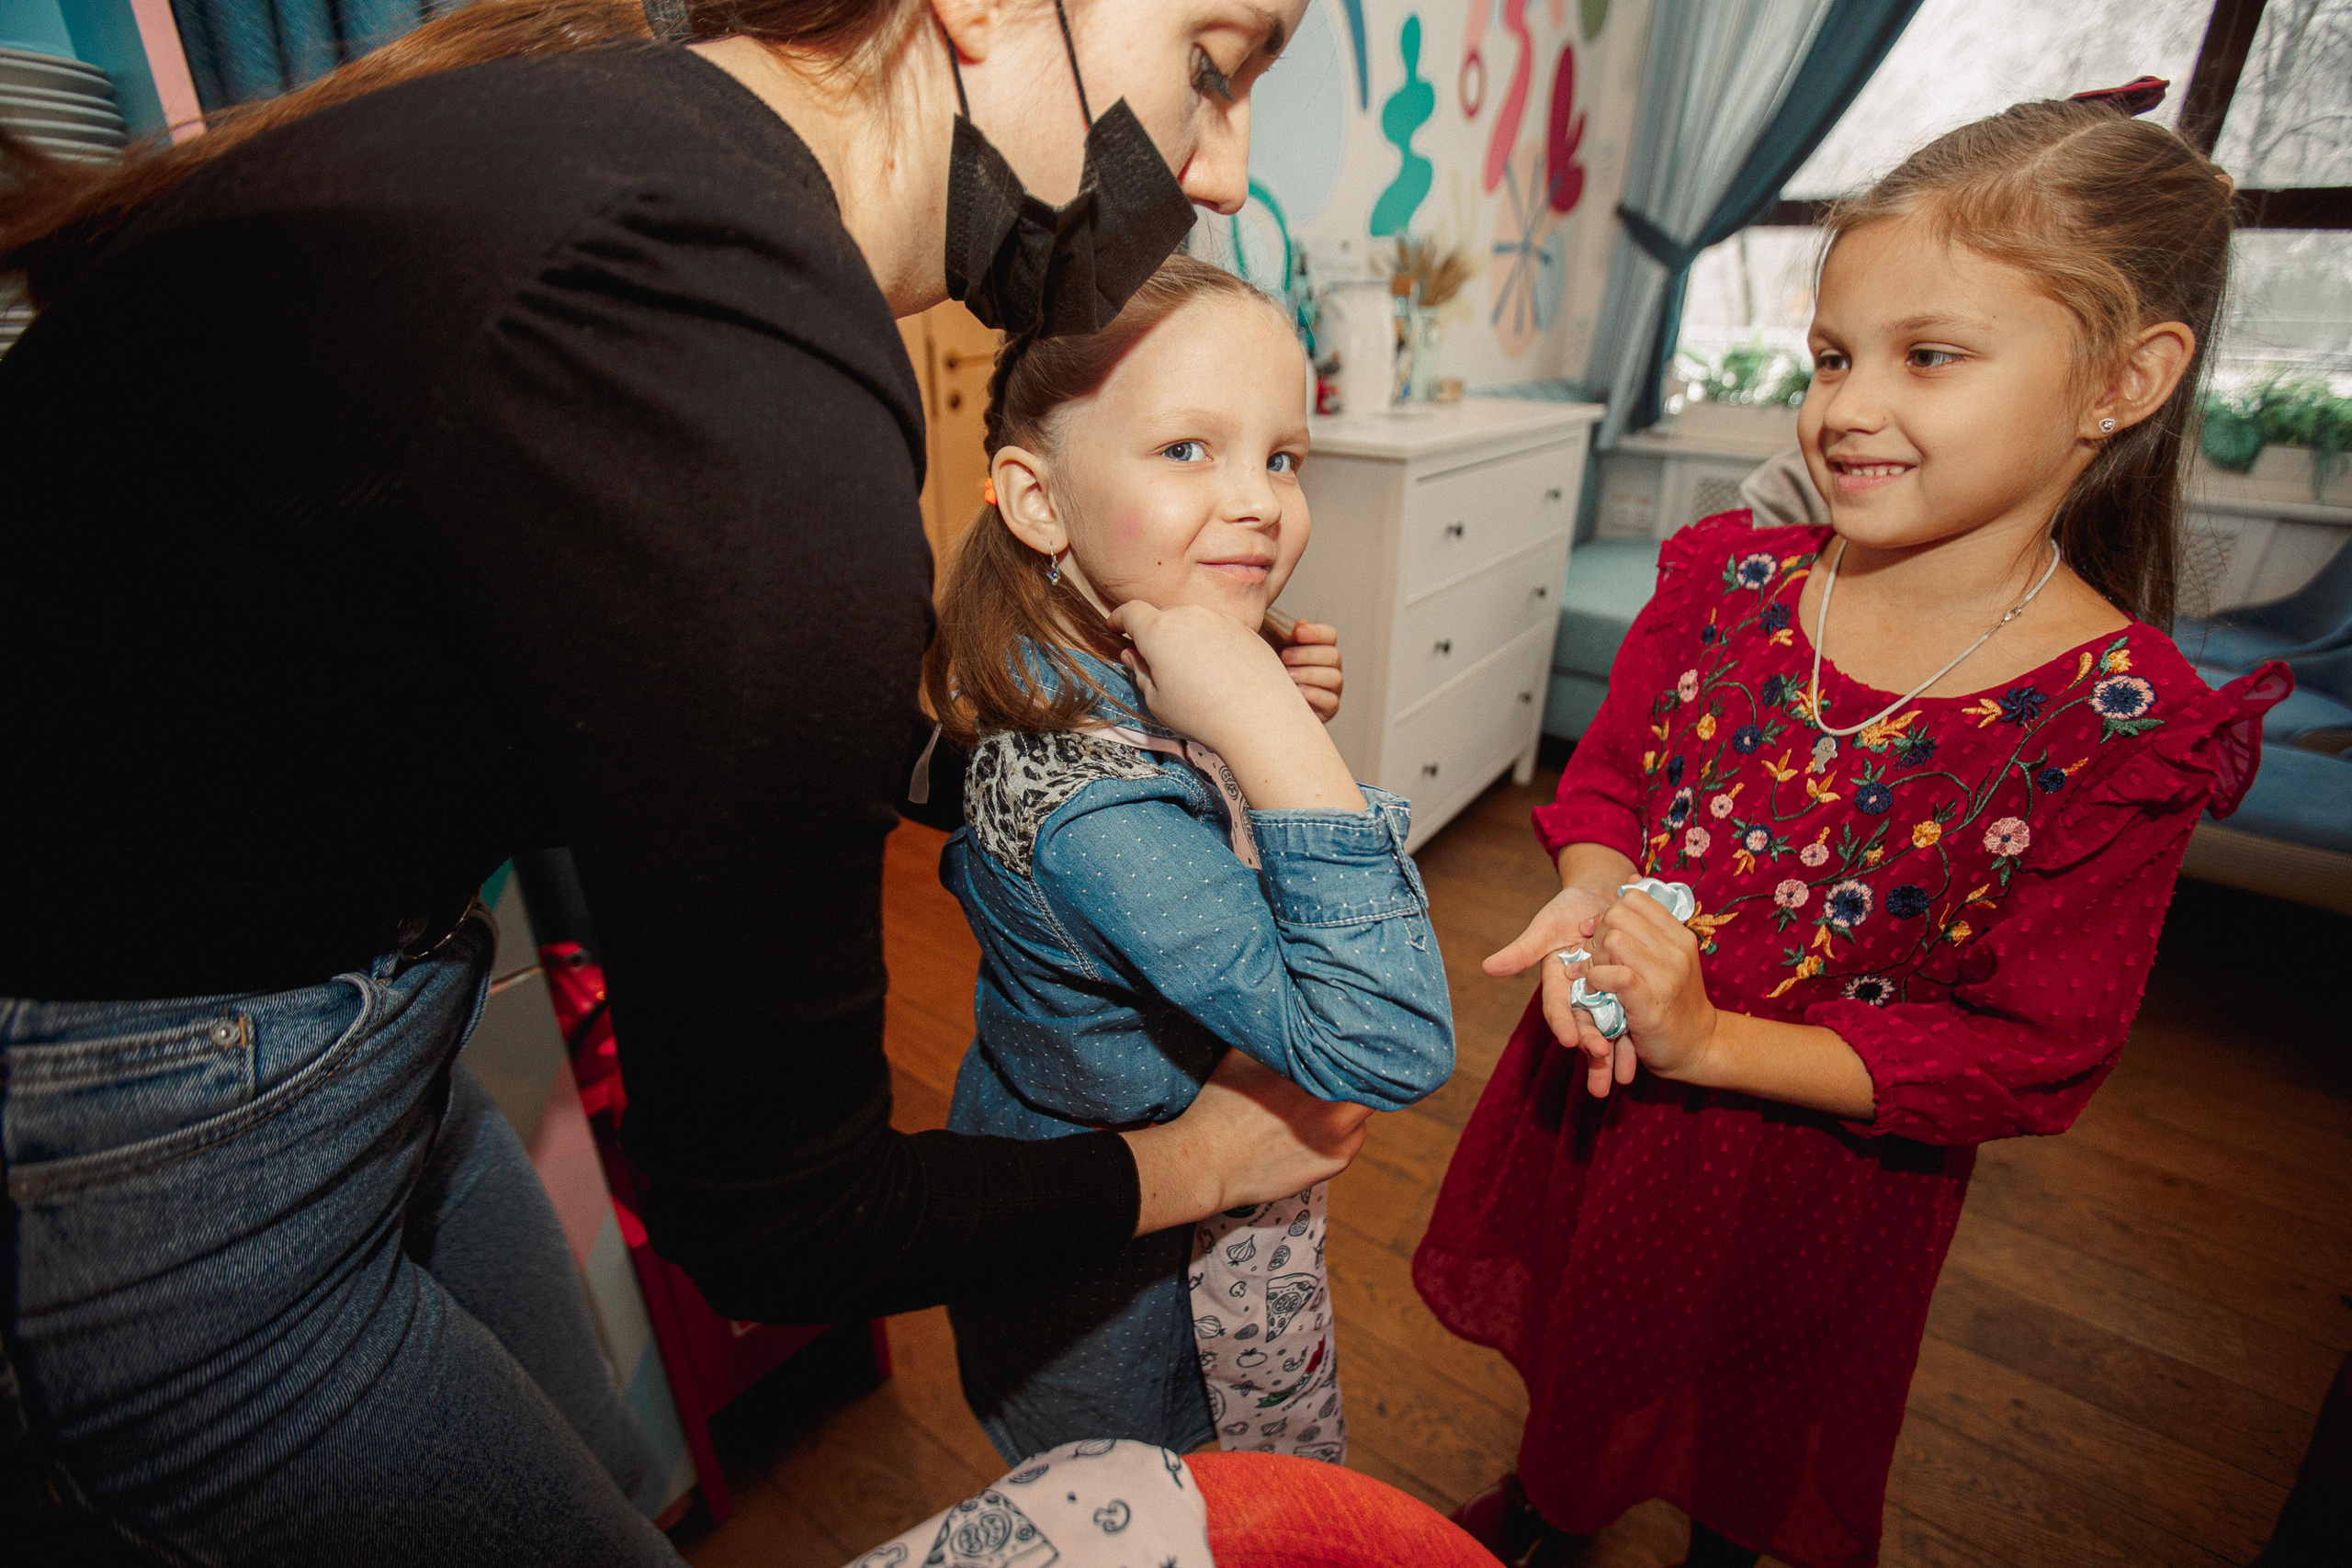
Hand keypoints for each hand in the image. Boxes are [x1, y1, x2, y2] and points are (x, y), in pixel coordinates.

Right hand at [1110, 601, 1362, 811]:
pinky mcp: (1246, 629)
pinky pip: (1220, 631)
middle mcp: (1189, 615)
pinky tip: (1220, 674)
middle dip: (1155, 634)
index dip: (1120, 619)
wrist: (1260, 718)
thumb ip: (1141, 672)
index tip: (1116, 626)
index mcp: (1159, 631)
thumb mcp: (1157, 701)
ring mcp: (1221, 619)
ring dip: (1186, 639)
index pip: (1131, 612)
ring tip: (1193, 675)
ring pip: (1194, 623)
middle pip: (1163, 617)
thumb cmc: (1202, 715)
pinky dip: (1213, 645)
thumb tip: (1133, 654)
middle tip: (1156, 663)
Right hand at [1123, 1049, 1373, 1235]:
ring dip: (1352, 1103)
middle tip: (1341, 1070)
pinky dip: (1342, 1132)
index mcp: (1313, 1067)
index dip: (1353, 1042)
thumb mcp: (1243, 1054)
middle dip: (1357, 1072)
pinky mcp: (1336, 1160)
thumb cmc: (1220, 1104)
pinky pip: (1355, 1138)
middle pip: (1370, 1077)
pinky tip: (1314, 1130)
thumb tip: (1294, 1008)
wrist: (1207, 1162)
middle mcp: (1333, 1100)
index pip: (1356, 1046)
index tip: (1348, 1039)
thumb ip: (1277, 1033)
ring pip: (1365, 1109)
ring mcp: (1338, 1134)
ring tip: (1325, 1103)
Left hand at [1279, 621, 1343, 723]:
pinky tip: (1297, 692)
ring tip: (1288, 676)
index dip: (1316, 632)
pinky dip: (1314, 695)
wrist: (1268, 703)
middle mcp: (1332, 667)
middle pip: (1333, 655)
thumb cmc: (1272, 671)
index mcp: (1321, 648)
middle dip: (1307, 654)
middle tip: (1284, 657)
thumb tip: (1301, 623)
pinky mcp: (1330, 708)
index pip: (1330, 635)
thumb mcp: (1275, 650)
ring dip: (1309, 674)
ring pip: (1334, 677)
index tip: (1296, 633)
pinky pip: (1330, 701)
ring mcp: (1333, 688)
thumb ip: (1286, 636)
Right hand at [1484, 884, 1623, 1096]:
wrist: (1603, 898)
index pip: (1557, 1007)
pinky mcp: (1626, 994)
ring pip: (1609, 1030)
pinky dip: (1636, 1037)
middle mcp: (1579, 995)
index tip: (1568, 1039)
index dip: (1562, 1022)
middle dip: (1591, 1046)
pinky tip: (1643, 1057)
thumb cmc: (1568, 909)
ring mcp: (1604, 997)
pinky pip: (1631, 1018)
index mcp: (1558, 982)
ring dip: (1615, 1055)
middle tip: (1600, 1058)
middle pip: (1583, 1026)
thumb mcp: (1545, 927)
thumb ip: (1522, 951)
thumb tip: (1488, 967)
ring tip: (1624, 1077)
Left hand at [1579, 886, 1720, 1088]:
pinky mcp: (1650, 1000)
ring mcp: (1666, 975)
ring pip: (1614, 941)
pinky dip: (1598, 979)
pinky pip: (1615, 974)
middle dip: (1599, 934)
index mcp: (1679, 934)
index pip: (1635, 898)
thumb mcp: (1668, 955)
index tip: (1604, 935)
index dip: (1610, 912)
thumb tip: (1631, 879)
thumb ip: (1650, 922)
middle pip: (1618, 916)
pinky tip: (1599, 989)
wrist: (1696, 1045)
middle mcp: (1676, 949)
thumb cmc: (1674, 999)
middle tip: (1598, 958)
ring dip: (1596, 959)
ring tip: (1598, 976)